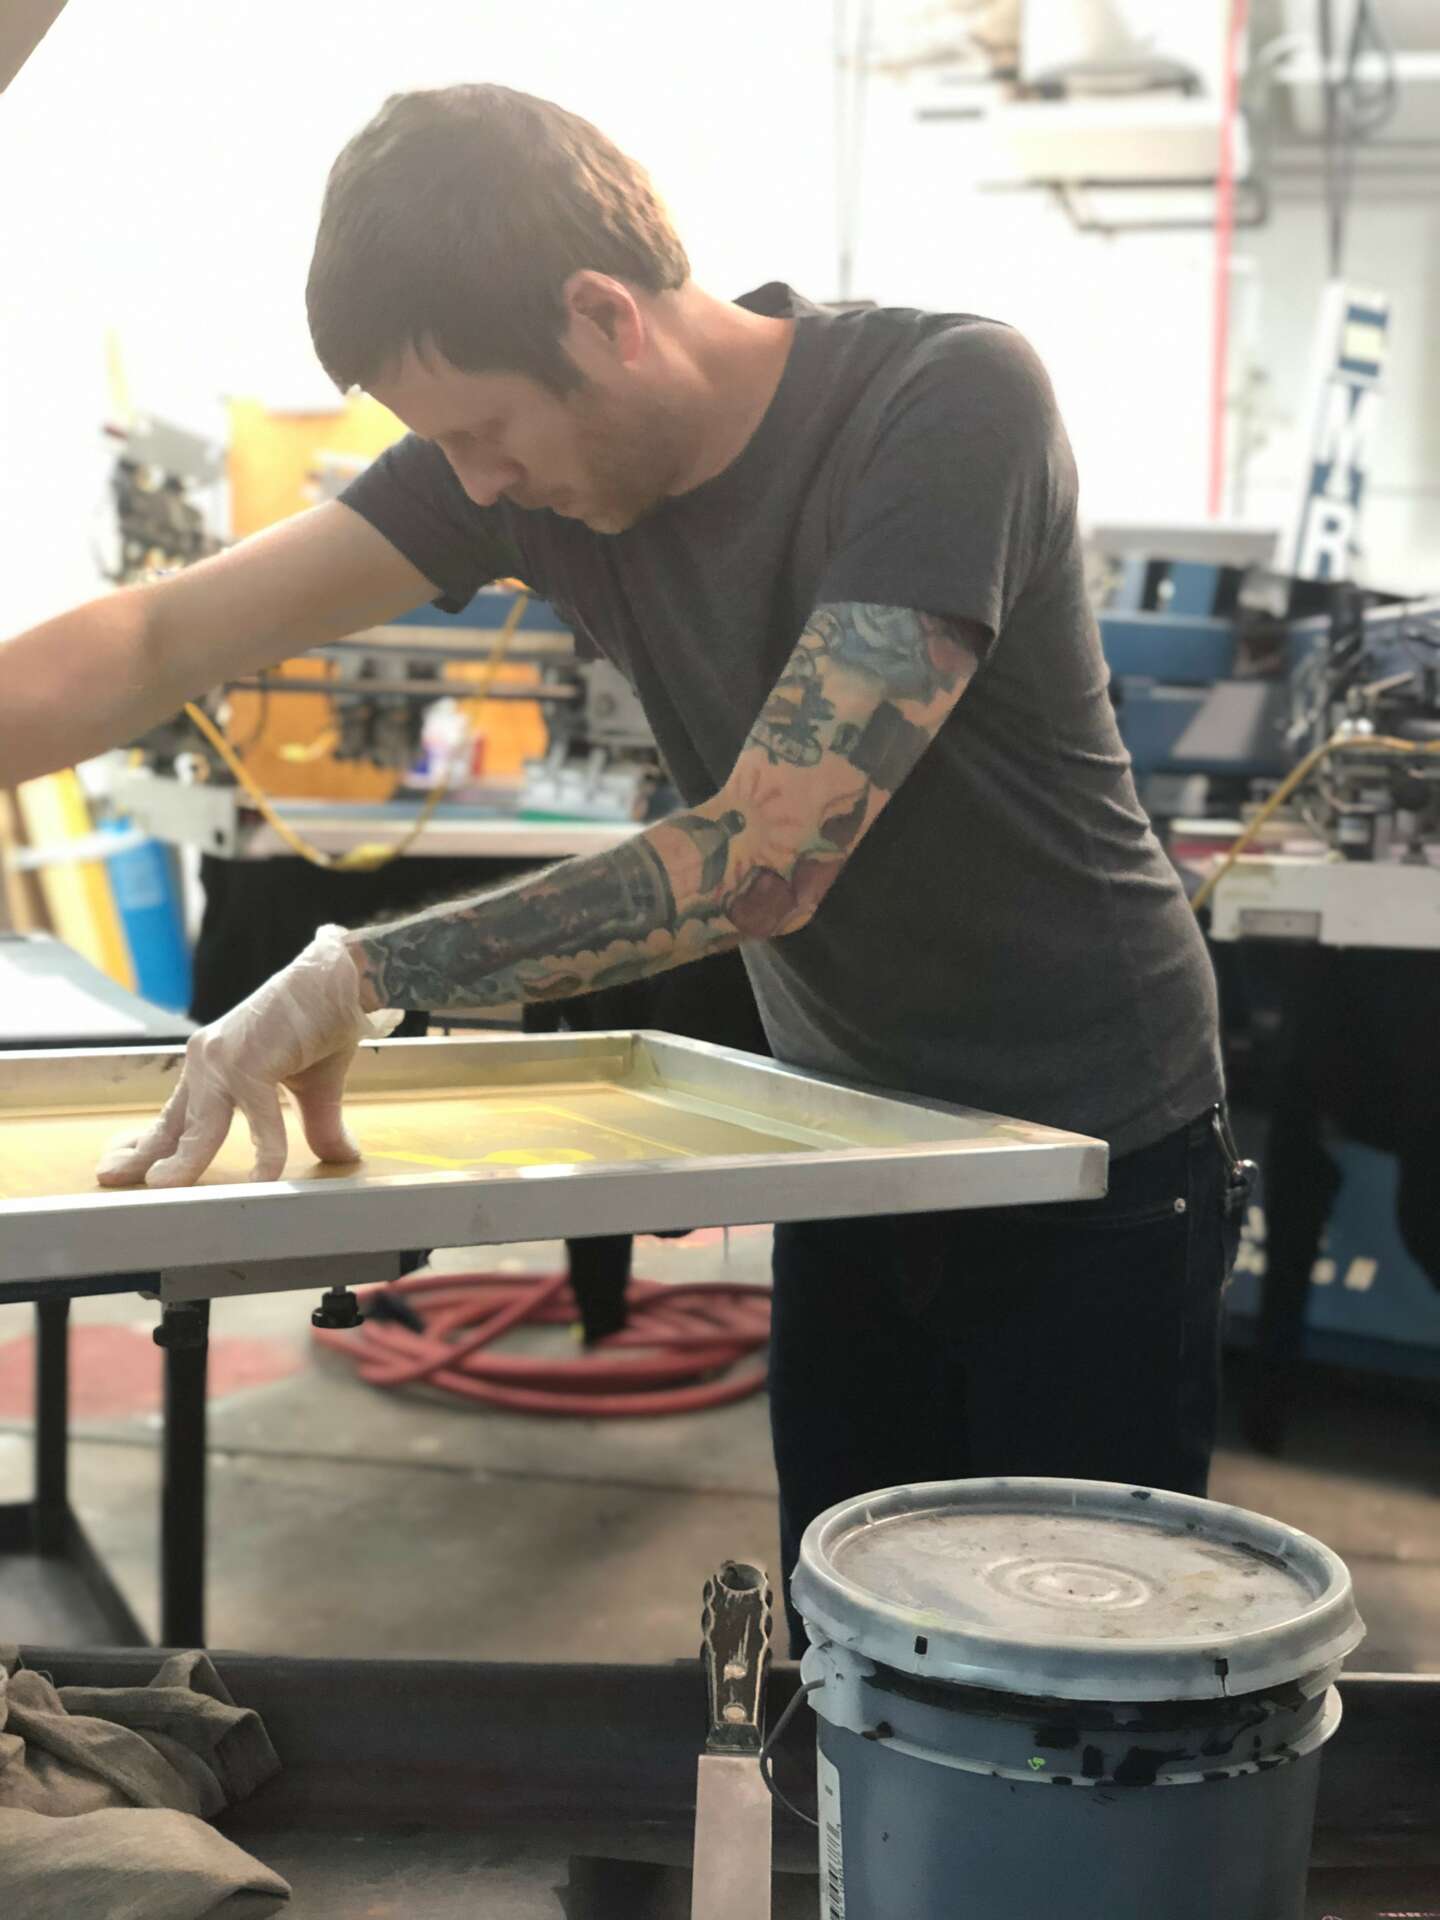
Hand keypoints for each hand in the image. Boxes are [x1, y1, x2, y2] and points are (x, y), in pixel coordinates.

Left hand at [97, 926, 399, 1188]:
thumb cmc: (322, 1022)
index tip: (126, 1164)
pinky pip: (259, 1121)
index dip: (152, 1142)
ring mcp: (224, 1061)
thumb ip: (316, 1125)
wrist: (340, 980)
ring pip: (201, 1126)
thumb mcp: (313, 1087)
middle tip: (109, 1177)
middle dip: (141, 1154)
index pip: (176, 1113)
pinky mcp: (249, 1062)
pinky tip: (267, 1180)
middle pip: (173, 1122)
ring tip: (162, 1188)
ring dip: (184, 1162)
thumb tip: (343, 1157)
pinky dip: (266, 1154)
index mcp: (215, 1064)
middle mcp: (209, 1061)